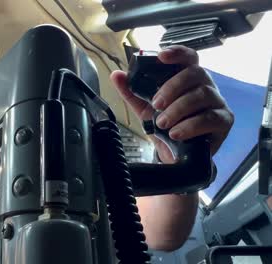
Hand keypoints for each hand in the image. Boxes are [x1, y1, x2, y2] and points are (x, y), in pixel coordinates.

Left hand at [110, 45, 233, 162]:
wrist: (174, 154)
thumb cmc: (165, 125)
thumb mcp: (144, 108)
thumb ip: (131, 91)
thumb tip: (116, 75)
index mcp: (187, 78)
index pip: (188, 57)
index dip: (177, 52)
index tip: (161, 56)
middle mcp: (205, 86)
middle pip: (195, 73)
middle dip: (172, 87)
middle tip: (156, 104)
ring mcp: (217, 102)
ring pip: (202, 95)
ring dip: (178, 108)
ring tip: (162, 123)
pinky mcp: (224, 121)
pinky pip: (210, 118)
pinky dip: (190, 125)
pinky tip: (176, 133)